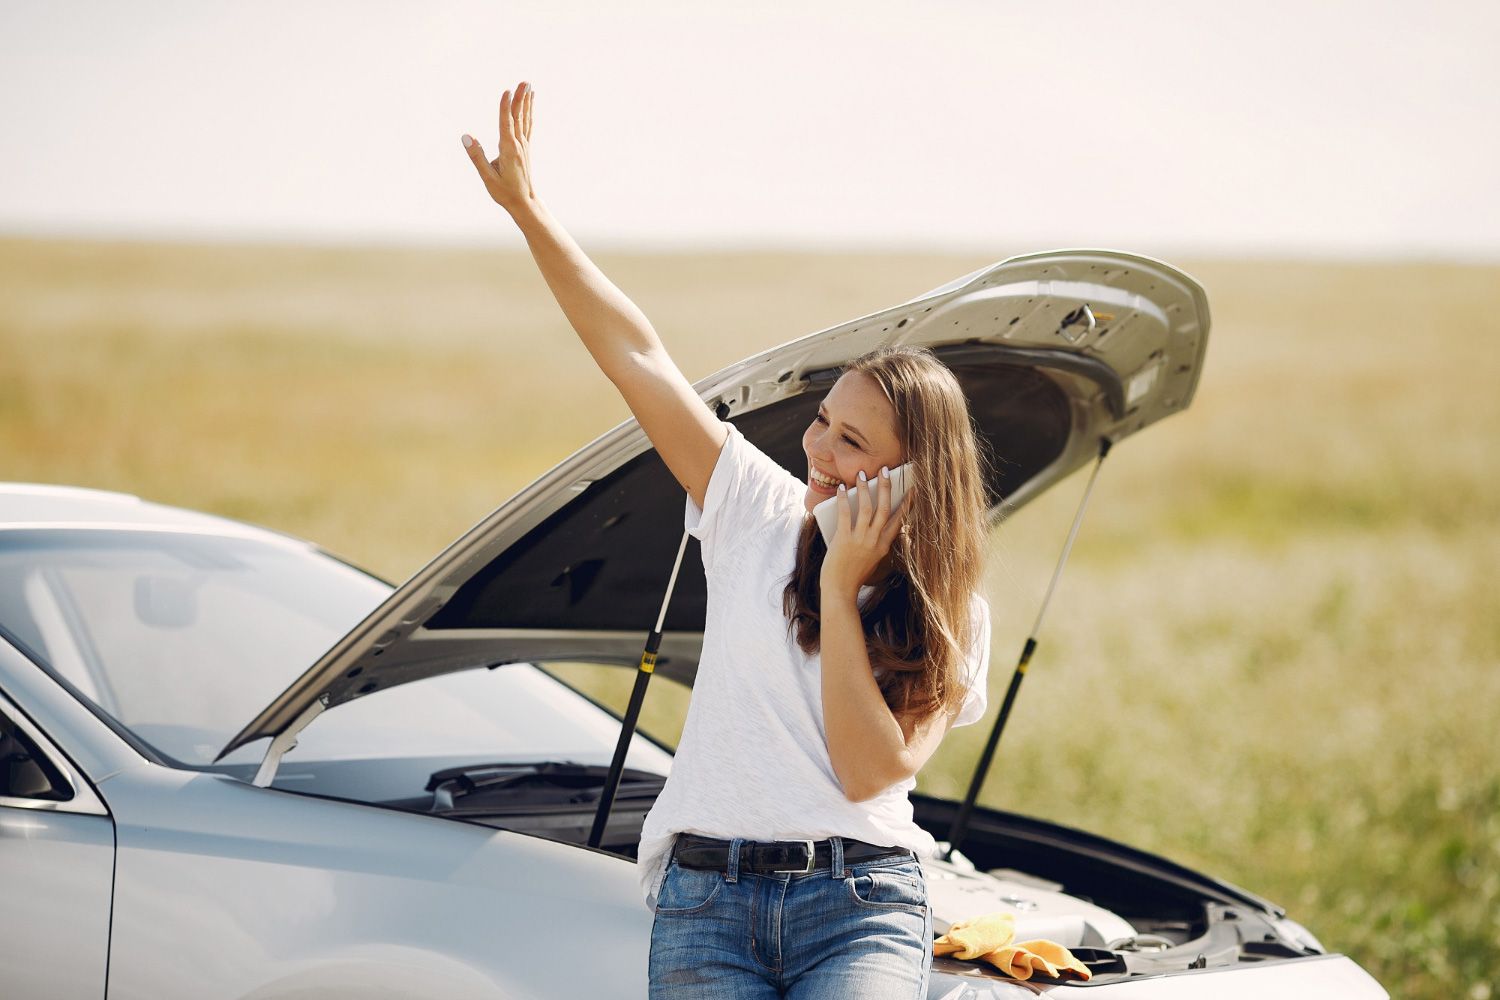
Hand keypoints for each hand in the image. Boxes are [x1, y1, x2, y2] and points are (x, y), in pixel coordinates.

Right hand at [462, 81, 535, 212]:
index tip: (507, 91)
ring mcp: (524, 146)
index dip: (506, 107)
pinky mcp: (525, 149)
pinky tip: (530, 103)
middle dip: (520, 98)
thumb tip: (466, 137)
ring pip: (525, 119)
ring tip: (529, 86)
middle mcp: (518, 145)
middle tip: (524, 81)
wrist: (524, 203)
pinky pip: (527, 126)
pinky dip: (529, 112)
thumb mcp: (488, 178)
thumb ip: (476, 157)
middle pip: (518, 117)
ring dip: (526, 102)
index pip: (506, 124)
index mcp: (508, 150)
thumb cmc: (505, 192)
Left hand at [820, 466, 905, 601]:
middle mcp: (875, 541)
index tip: (912, 489)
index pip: (899, 520)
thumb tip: (869, 522)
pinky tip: (841, 489)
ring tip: (862, 474)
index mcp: (884, 546)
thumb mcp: (871, 560)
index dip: (906, 503)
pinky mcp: (844, 539)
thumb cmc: (853, 576)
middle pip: (885, 508)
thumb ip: (874, 542)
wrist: (840, 590)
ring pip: (867, 508)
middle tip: (885, 470)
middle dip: (886, 487)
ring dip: (864, 488)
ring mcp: (861, 539)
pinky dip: (843, 499)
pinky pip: (845, 514)